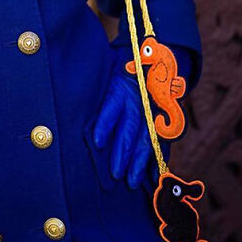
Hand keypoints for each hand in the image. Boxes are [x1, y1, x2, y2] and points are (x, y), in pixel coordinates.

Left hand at [93, 48, 180, 189]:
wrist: (156, 59)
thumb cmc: (121, 71)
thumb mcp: (107, 73)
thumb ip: (98, 94)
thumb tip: (77, 116)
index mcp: (121, 86)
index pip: (112, 106)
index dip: (105, 124)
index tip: (97, 142)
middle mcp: (139, 99)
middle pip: (131, 128)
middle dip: (124, 152)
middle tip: (115, 173)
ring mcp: (154, 111)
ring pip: (148, 138)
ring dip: (141, 162)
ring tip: (132, 182)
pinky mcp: (164, 119)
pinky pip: (163, 141)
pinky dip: (159, 160)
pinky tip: (155, 177)